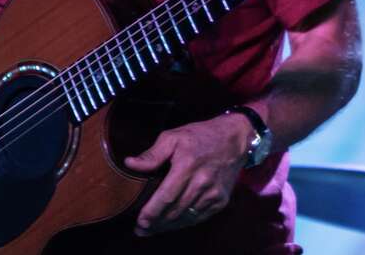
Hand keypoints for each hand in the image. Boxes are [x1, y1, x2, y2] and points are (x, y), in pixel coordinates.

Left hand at [124, 112, 250, 235]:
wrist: (235, 138)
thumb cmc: (200, 135)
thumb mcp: (174, 137)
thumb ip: (152, 154)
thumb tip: (130, 163)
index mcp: (187, 165)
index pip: (166, 196)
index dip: (152, 212)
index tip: (140, 221)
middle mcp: (202, 182)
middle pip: (175, 211)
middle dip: (156, 223)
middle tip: (141, 229)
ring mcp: (213, 193)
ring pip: (187, 217)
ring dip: (169, 226)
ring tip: (153, 229)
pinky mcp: (221, 200)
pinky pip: (199, 217)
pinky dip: (185, 222)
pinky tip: (173, 224)